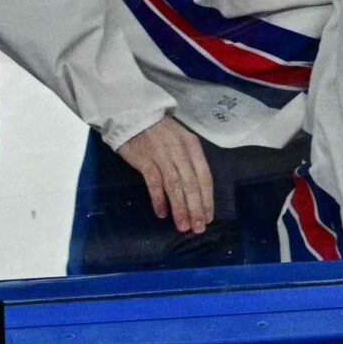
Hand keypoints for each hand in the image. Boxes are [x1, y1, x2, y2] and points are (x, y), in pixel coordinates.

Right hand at [115, 116, 214, 233]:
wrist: (134, 115)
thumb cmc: (159, 132)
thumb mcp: (180, 141)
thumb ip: (188, 161)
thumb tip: (196, 191)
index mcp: (192, 146)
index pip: (204, 176)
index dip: (207, 199)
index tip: (209, 217)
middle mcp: (180, 150)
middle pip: (191, 184)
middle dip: (196, 208)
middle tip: (198, 228)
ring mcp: (162, 154)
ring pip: (175, 186)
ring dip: (180, 208)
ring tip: (183, 226)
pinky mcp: (145, 159)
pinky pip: (154, 182)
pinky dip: (159, 199)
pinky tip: (162, 213)